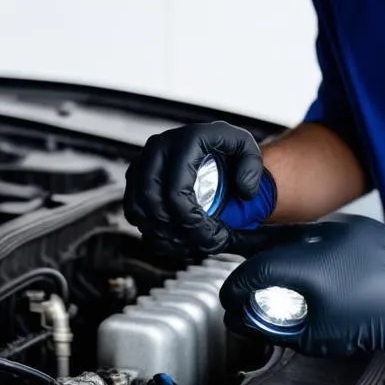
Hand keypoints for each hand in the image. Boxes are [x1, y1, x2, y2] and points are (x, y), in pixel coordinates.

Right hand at [123, 122, 276, 255]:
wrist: (208, 144)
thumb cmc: (227, 147)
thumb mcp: (247, 148)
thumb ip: (252, 167)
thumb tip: (243, 190)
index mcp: (186, 140)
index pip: (177, 191)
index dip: (191, 221)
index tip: (211, 233)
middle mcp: (159, 147)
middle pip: (153, 203)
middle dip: (177, 231)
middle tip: (202, 243)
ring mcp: (142, 161)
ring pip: (138, 209)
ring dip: (163, 234)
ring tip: (190, 243)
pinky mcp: (134, 176)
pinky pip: (132, 210)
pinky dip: (150, 229)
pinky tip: (173, 237)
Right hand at [219, 216, 384, 363]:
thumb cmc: (376, 322)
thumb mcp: (315, 336)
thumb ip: (273, 327)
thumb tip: (246, 319)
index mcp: (306, 265)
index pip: (254, 270)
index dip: (236, 287)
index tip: (232, 299)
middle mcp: (320, 236)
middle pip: (267, 244)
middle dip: (249, 263)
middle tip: (241, 281)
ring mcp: (340, 227)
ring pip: (293, 234)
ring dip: (276, 252)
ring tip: (269, 271)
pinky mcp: (356, 225)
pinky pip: (318, 232)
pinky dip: (305, 246)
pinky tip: (306, 263)